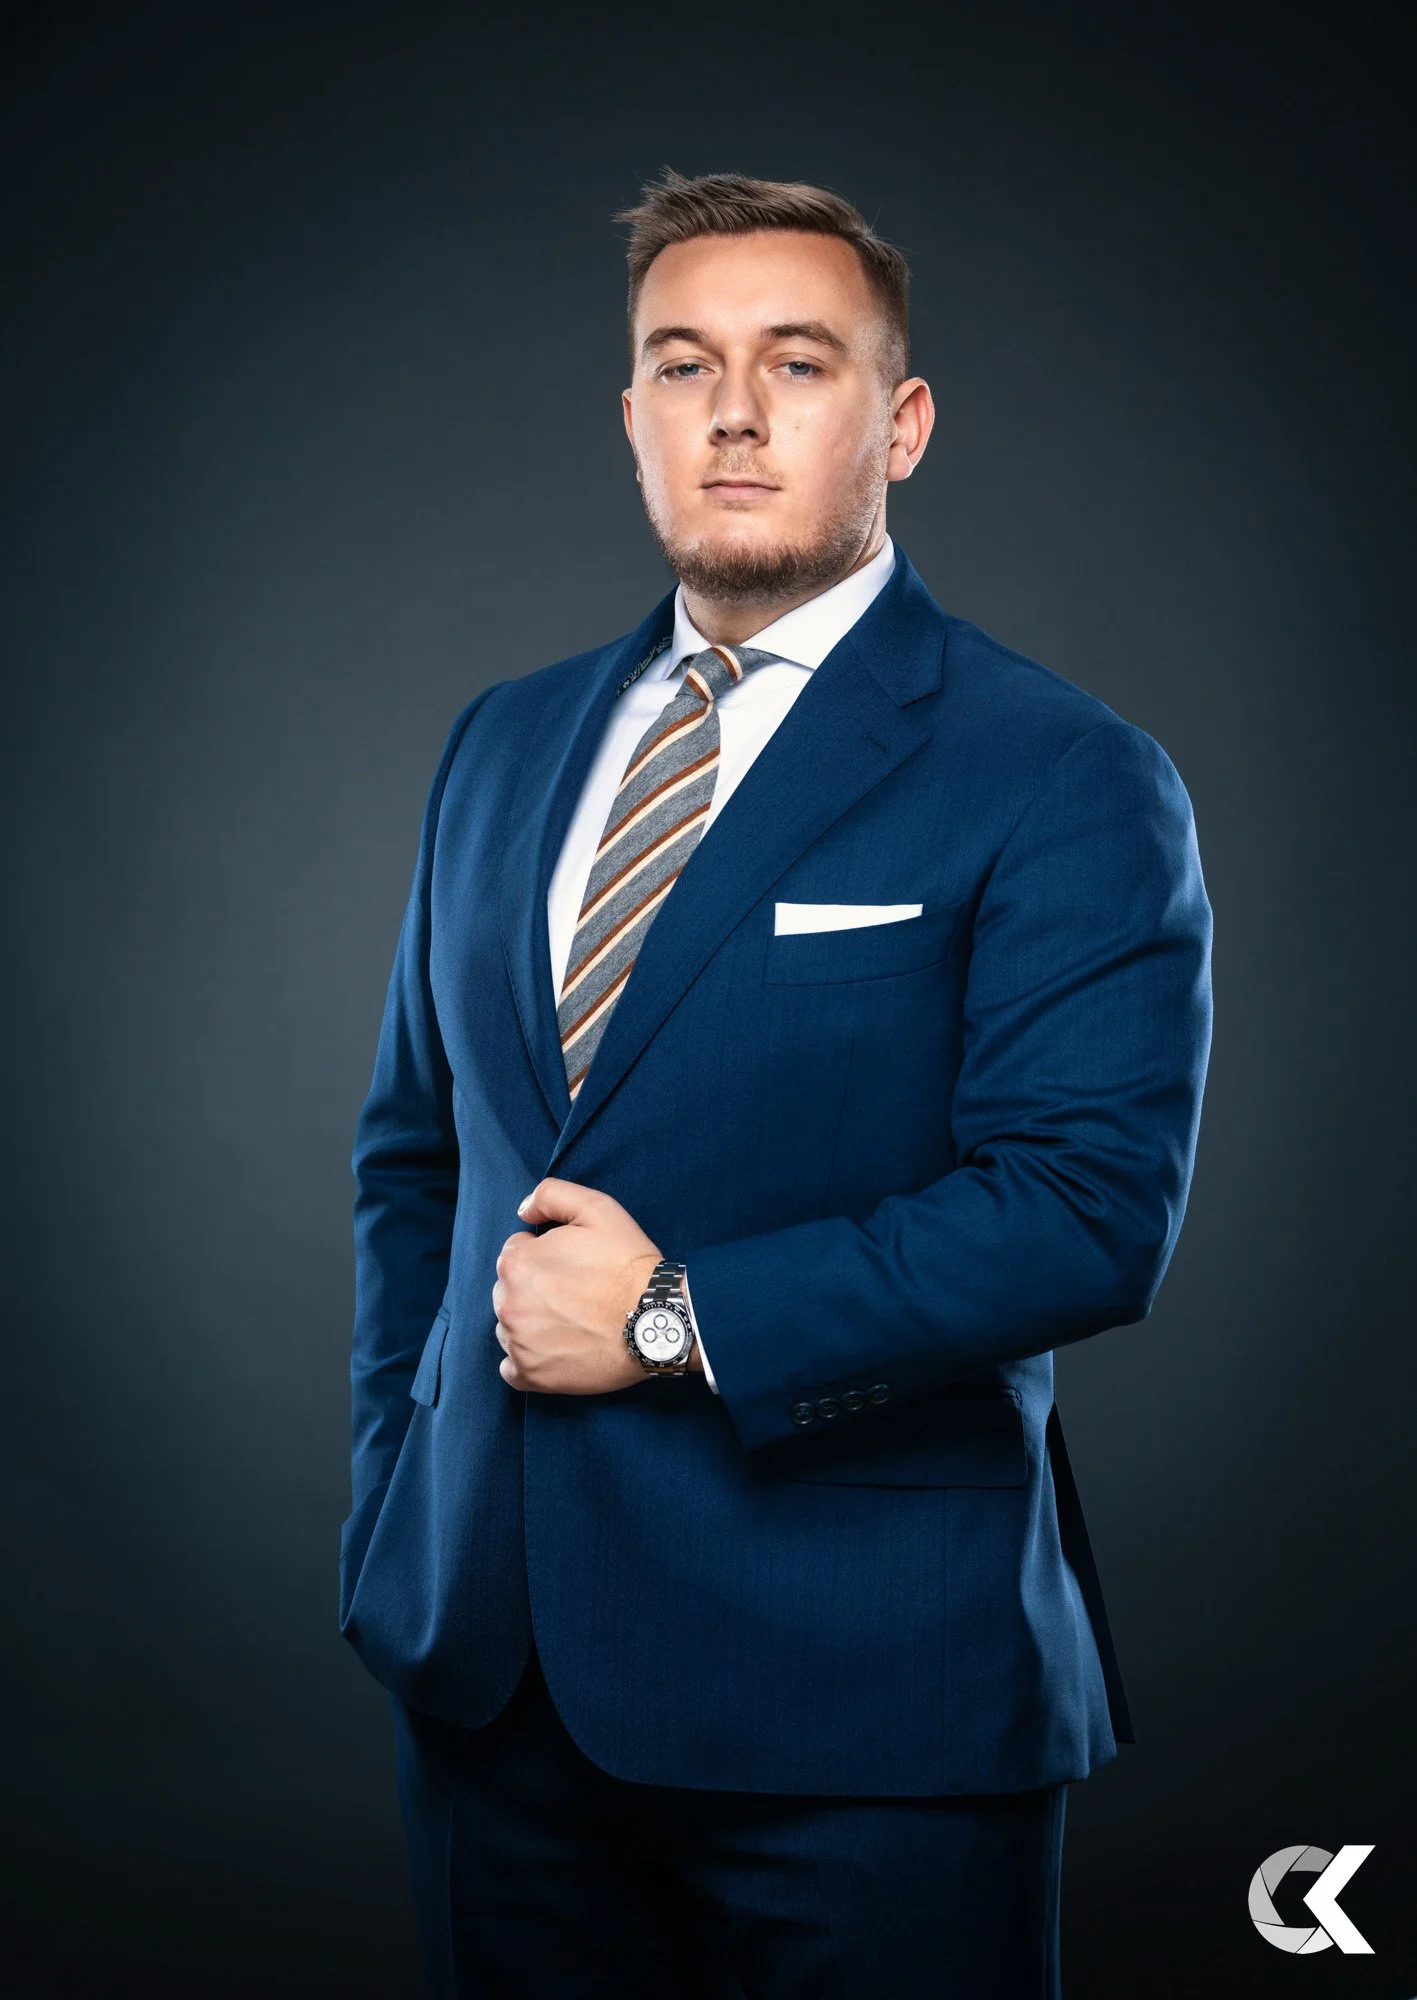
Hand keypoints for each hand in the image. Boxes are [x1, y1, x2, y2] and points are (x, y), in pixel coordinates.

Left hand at [493, 1178, 665, 1393]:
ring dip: (531, 1323)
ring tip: (570, 1322)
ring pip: (510, 1327)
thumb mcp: (597, 1209)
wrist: (656, 1319)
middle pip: (509, 1291)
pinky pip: (512, 1368)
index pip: (515, 1254)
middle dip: (534, 1289)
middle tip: (574, 1294)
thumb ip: (551, 1195)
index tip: (572, 1266)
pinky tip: (556, 1350)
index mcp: (517, 1263)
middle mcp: (508, 1304)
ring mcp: (518, 1343)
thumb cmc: (628, 1264)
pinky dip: (528, 1360)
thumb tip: (523, 1212)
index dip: (545, 1256)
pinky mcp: (532, 1376)